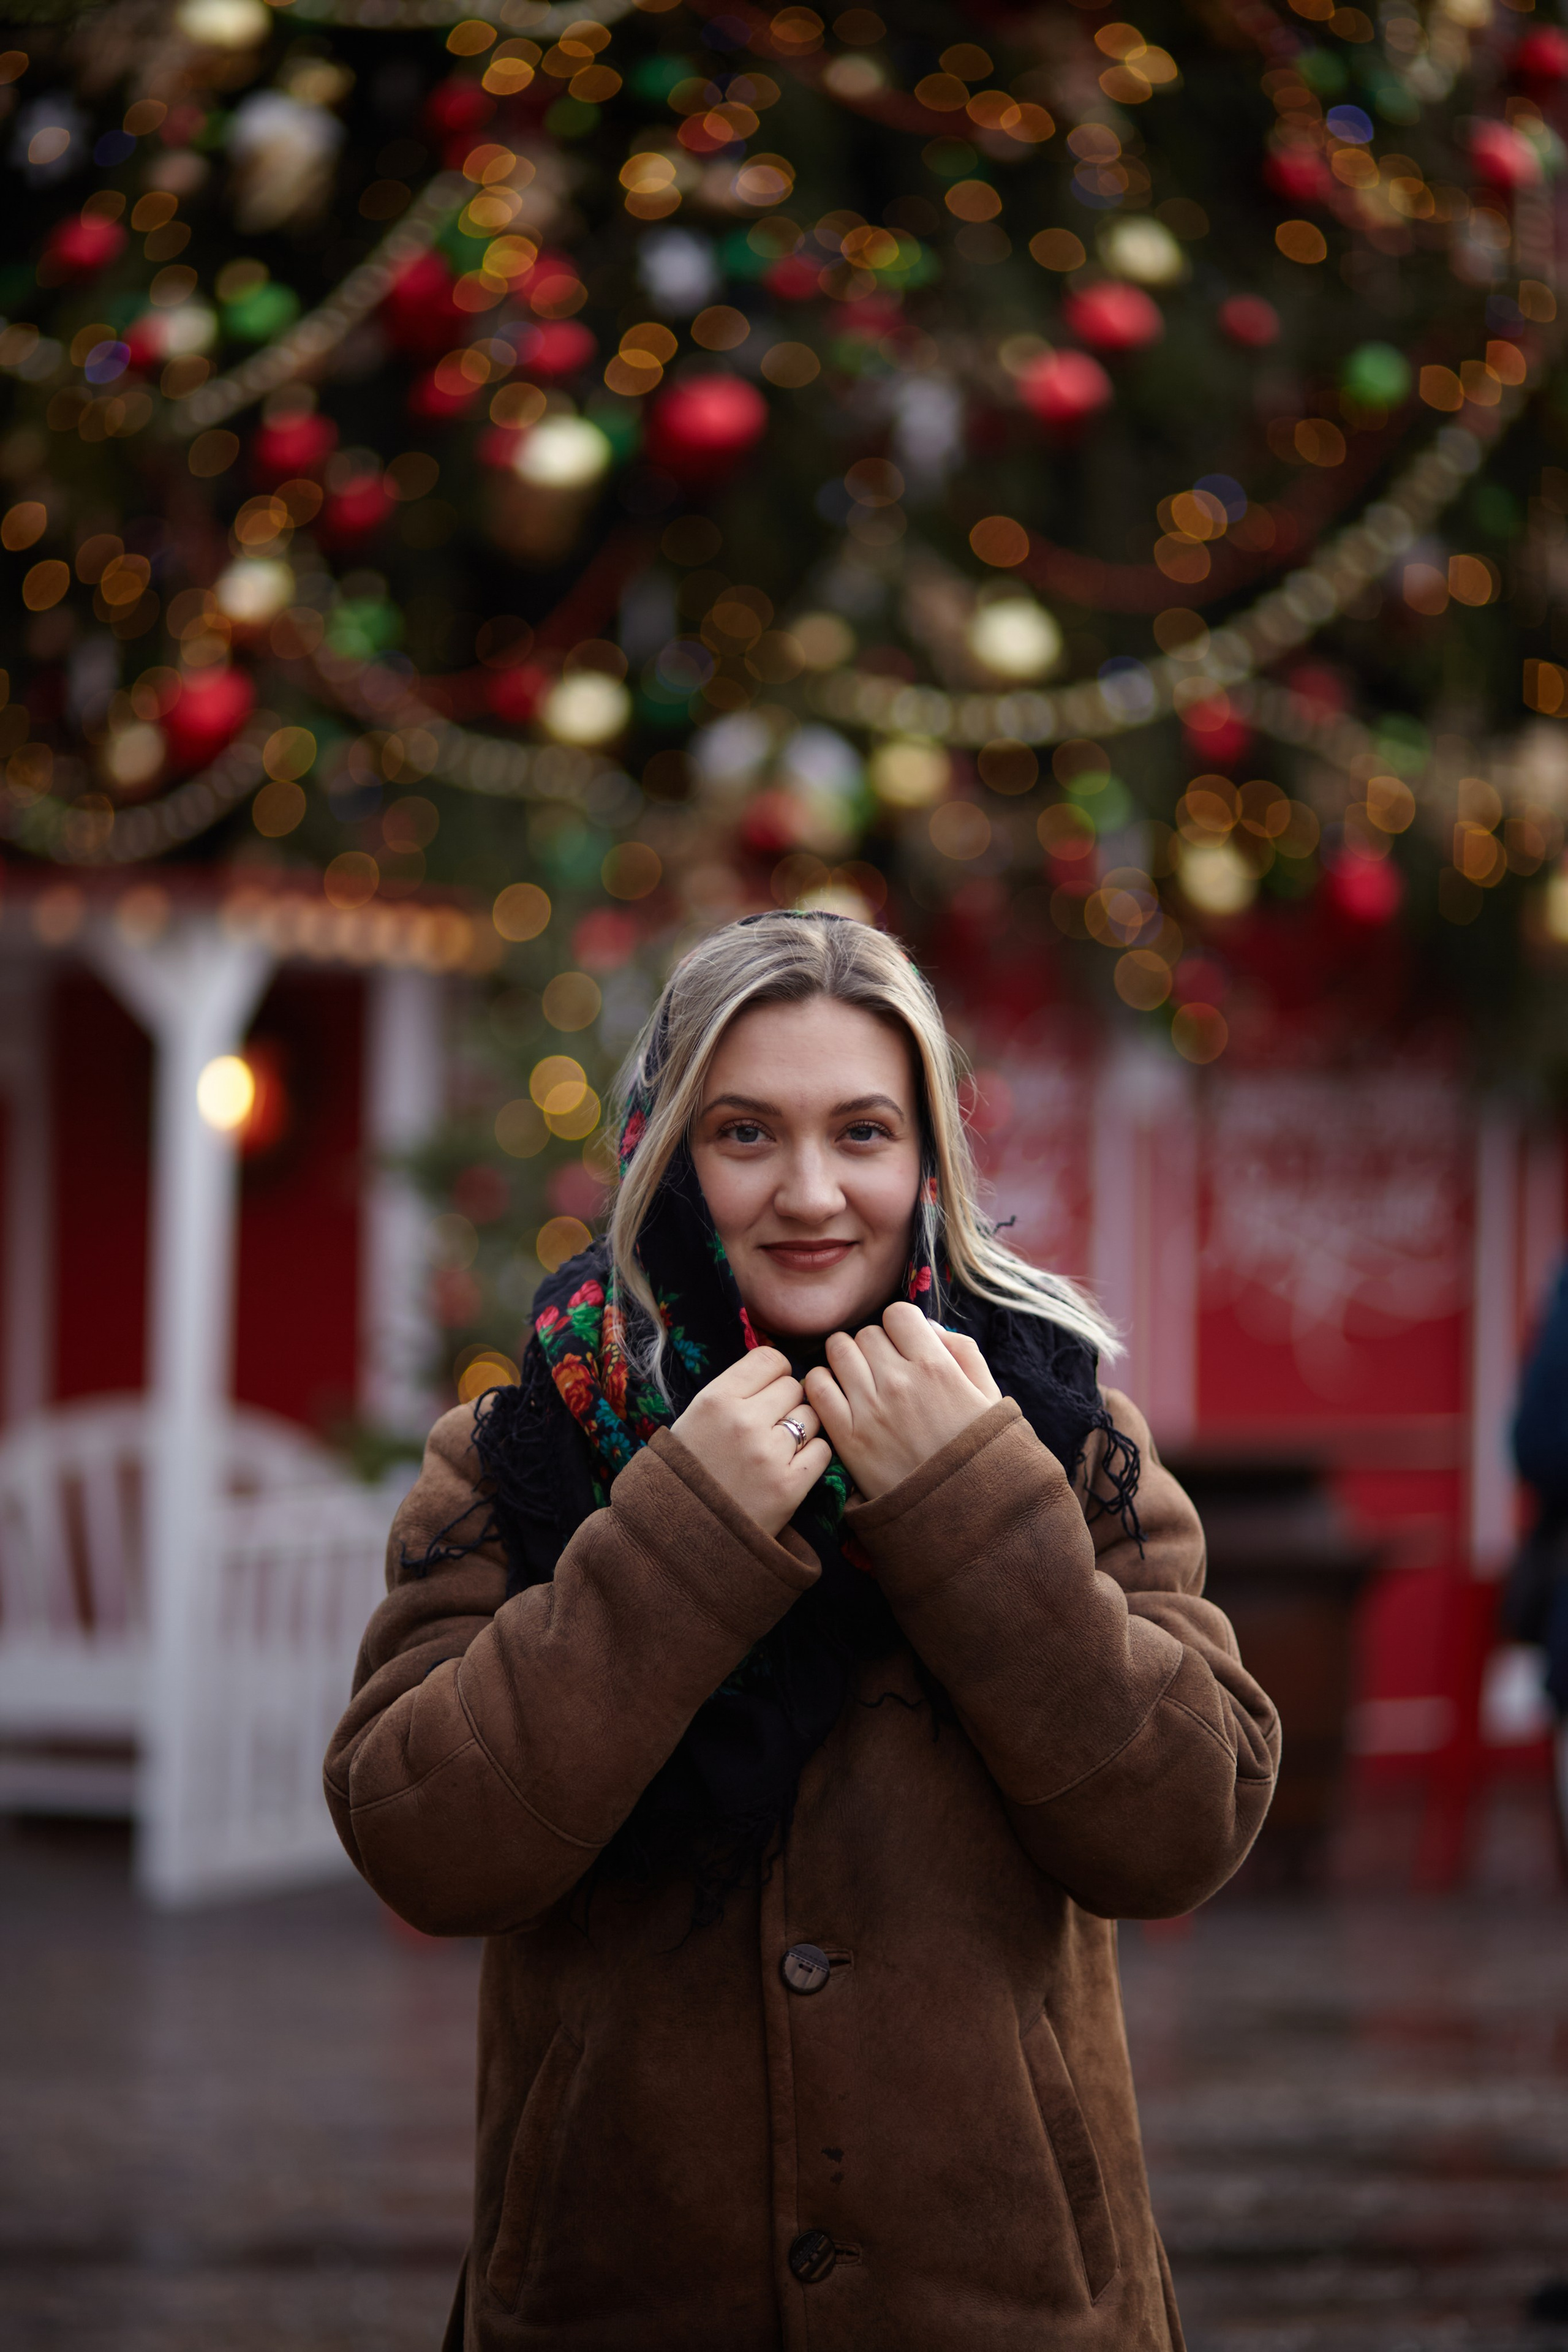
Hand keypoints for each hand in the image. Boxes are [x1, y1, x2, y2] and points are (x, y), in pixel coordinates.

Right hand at [668, 1348, 832, 1537]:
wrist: (682, 1532)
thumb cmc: (692, 1469)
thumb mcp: (697, 1417)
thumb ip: (735, 1390)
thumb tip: (779, 1367)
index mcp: (715, 1399)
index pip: (771, 1359)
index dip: (775, 1373)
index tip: (769, 1390)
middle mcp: (743, 1421)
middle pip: (794, 1386)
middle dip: (786, 1403)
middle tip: (770, 1426)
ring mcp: (768, 1454)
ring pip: (812, 1416)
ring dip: (802, 1429)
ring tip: (777, 1449)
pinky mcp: (789, 1486)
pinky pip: (823, 1450)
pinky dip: (812, 1457)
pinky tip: (790, 1467)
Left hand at [803, 1302, 1001, 1502]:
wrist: (963, 1515)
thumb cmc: (979, 1454)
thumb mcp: (989, 1396)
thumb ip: (963, 1352)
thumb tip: (927, 1327)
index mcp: (936, 1367)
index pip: (898, 1313)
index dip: (901, 1327)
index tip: (905, 1346)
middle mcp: (900, 1382)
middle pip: (866, 1333)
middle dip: (874, 1346)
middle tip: (884, 1370)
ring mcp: (870, 1409)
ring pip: (837, 1351)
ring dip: (846, 1360)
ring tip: (859, 1380)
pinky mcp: (846, 1437)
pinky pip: (817, 1386)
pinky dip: (822, 1383)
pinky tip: (839, 1397)